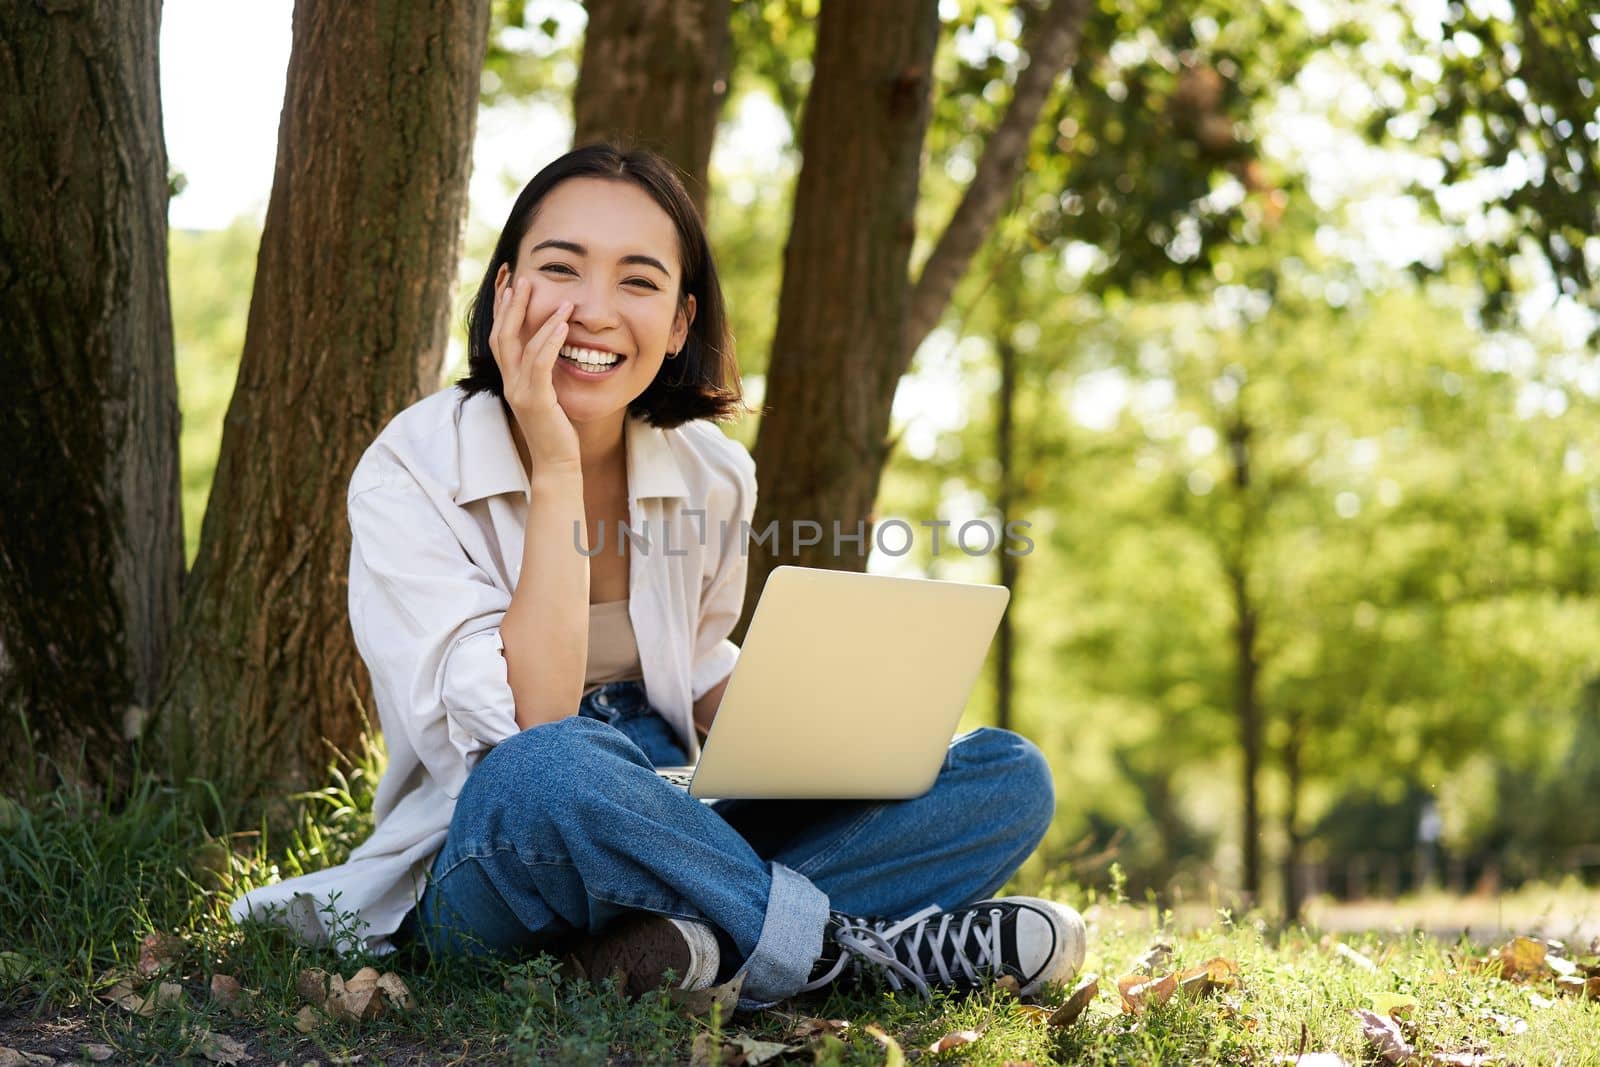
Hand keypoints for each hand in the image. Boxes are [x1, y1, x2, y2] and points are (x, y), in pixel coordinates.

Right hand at [490, 274, 580, 470]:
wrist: (557, 465)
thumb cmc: (558, 430)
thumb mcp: (550, 394)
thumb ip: (546, 370)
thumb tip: (556, 342)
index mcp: (511, 379)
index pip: (500, 336)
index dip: (502, 309)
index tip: (509, 282)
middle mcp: (509, 383)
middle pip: (501, 334)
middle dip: (510, 304)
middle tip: (522, 277)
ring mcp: (519, 392)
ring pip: (518, 345)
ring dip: (535, 317)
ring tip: (555, 295)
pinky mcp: (535, 401)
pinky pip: (539, 364)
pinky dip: (549, 341)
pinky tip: (563, 325)